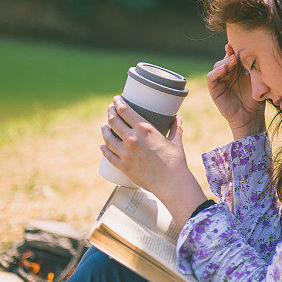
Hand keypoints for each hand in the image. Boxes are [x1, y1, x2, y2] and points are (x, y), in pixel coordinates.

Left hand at [100, 96, 213, 220]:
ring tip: (104, 125)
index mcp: (145, 129)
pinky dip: (104, 149)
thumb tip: (178, 119)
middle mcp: (132, 139)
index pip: (125, 111)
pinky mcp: (123, 166)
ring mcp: (126, 153)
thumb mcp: (176, 141)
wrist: (171, 182)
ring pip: (108, 138)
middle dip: (110, 113)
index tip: (116, 99)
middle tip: (110, 110)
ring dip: (104, 130)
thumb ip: (176, 128)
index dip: (118, 103)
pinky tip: (102, 146)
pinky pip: (109, 155)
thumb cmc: (175, 161)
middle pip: (114, 122)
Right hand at [207, 43, 265, 135]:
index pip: (236, 55)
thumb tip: (259, 53)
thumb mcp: (258, 82)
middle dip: (230, 53)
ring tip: (233, 60)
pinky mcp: (214, 89)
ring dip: (224, 61)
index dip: (237, 49)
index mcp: (240, 70)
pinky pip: (211, 77)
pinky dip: (216, 71)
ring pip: (218, 65)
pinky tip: (224, 69)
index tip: (242, 43)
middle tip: (236, 51)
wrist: (251, 117)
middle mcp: (229, 73)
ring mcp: (221, 80)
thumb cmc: (257, 100)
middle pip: (226, 58)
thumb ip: (255, 69)